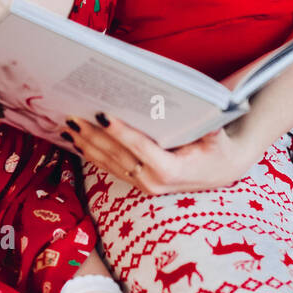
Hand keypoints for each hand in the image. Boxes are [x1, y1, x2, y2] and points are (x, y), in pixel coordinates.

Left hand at [62, 113, 254, 193]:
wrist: (222, 170)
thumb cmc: (219, 148)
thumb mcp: (217, 136)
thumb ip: (204, 127)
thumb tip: (190, 107)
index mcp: (171, 170)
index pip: (139, 148)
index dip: (119, 132)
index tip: (102, 115)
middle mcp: (152, 182)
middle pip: (116, 155)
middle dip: (93, 135)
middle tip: (74, 115)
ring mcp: (142, 185)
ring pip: (108, 163)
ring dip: (86, 144)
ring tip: (69, 125)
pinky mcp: (137, 183)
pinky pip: (109, 168)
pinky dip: (92, 154)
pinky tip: (77, 140)